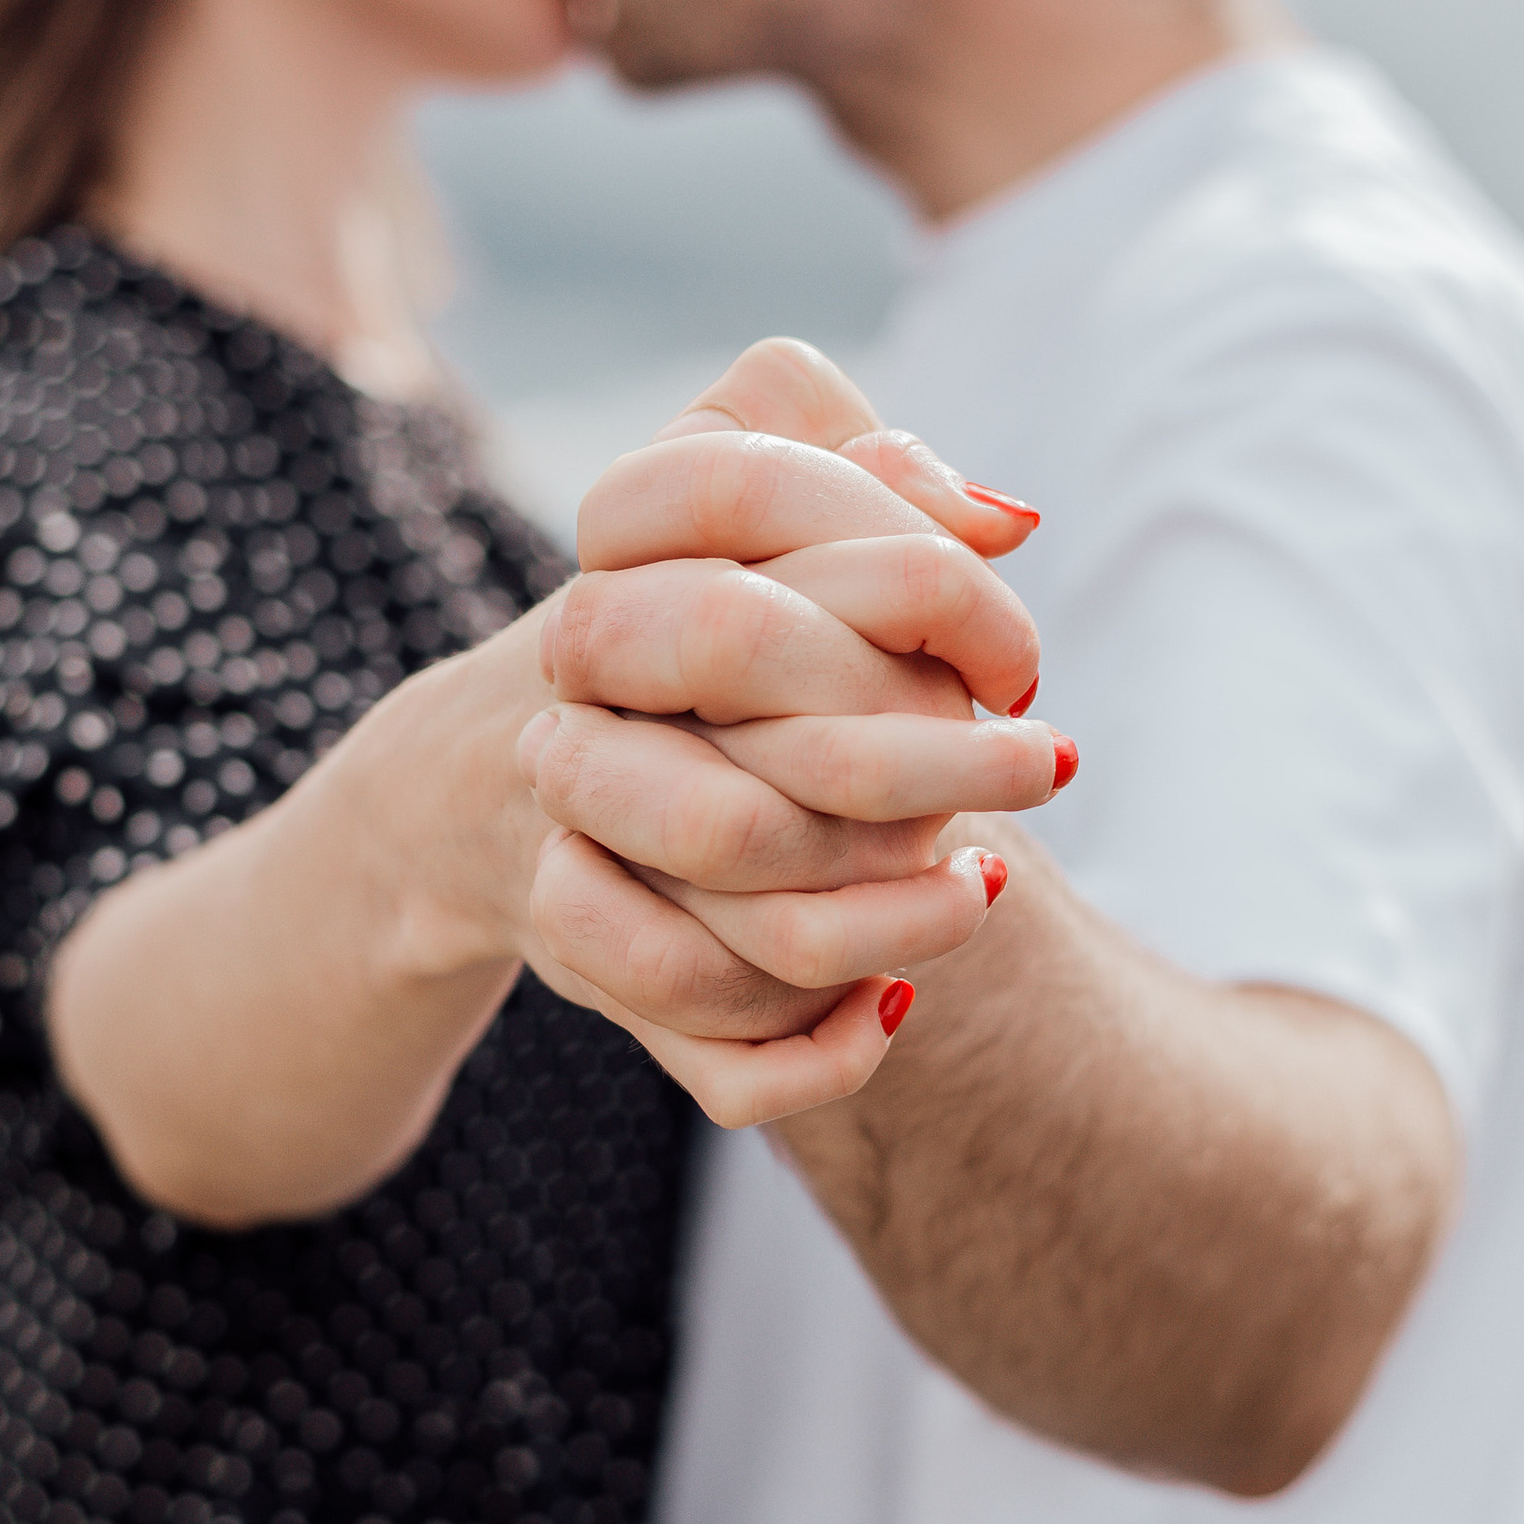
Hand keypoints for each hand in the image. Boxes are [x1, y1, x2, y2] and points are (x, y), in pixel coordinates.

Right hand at [509, 341, 1071, 1124]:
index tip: (1016, 656)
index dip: (946, 601)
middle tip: (1049, 762)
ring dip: (902, 917)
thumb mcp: (719, 502)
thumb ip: (853, 464)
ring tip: (984, 880)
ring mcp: (590, 855)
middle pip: (798, 758)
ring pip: (767, 927)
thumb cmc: (654, 625)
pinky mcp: (597, 972)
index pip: (799, 581)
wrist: (474, 788)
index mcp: (629, 579)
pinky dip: (823, 1050)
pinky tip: (894, 1002)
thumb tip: (1004, 519)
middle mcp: (597, 716)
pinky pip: (720, 1058)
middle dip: (948, 767)